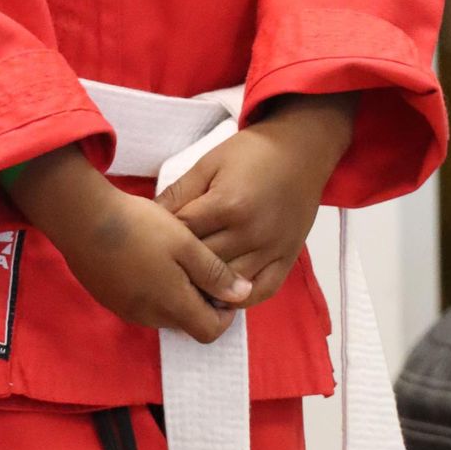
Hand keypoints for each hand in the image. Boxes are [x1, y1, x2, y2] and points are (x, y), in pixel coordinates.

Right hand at [1, 147, 252, 343]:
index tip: (223, 283)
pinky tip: (147, 257)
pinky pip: (141, 304)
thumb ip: (214, 272)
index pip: (210, 331)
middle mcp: (148, 316)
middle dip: (199, 301)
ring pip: (163, 314)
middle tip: (198, 263)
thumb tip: (243, 295)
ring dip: (175, 295)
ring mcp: (125, 310)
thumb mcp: (185, 243)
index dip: (225, 313)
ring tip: (172, 257)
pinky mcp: (109, 298)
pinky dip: (152, 289)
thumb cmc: (139, 226)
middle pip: (186, 323)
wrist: (82, 217)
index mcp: (171, 304)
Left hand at [157, 94, 357, 307]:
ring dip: (206, 288)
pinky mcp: (287, 258)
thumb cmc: (251, 153)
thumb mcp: (208, 163)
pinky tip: (222, 294)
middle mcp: (251, 232)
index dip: (164, 240)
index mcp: (228, 204)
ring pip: (228, 284)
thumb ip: (178, 193)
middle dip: (180, 266)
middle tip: (162, 269)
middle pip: (203, 264)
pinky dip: (240, 299)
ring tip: (187, 286)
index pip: (184, 235)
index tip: (151, 243)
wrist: (301, 151)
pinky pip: (261, 291)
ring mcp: (271, 249)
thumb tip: (149, 218)